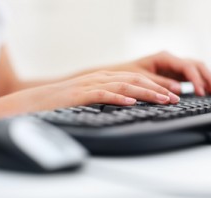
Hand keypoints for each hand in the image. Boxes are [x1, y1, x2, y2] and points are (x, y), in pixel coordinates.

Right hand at [0, 71, 179, 122]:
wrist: (36, 102)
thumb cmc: (63, 103)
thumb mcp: (89, 98)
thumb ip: (108, 99)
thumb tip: (129, 106)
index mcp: (103, 78)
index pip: (134, 80)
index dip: (154, 86)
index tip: (170, 94)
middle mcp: (100, 78)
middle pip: (134, 81)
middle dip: (157, 89)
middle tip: (175, 97)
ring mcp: (90, 85)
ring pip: (124, 86)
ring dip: (145, 93)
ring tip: (162, 100)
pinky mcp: (80, 95)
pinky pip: (103, 95)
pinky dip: (118, 98)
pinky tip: (131, 102)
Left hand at [104, 51, 210, 95]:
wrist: (118, 75)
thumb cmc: (126, 74)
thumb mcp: (142, 79)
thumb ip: (160, 84)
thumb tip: (179, 91)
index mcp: (164, 57)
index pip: (187, 66)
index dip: (196, 79)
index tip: (201, 92)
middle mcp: (171, 60)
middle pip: (196, 65)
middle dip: (208, 77)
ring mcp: (173, 67)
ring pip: (196, 70)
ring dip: (207, 80)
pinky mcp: (173, 74)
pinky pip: (190, 77)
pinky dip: (199, 83)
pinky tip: (206, 91)